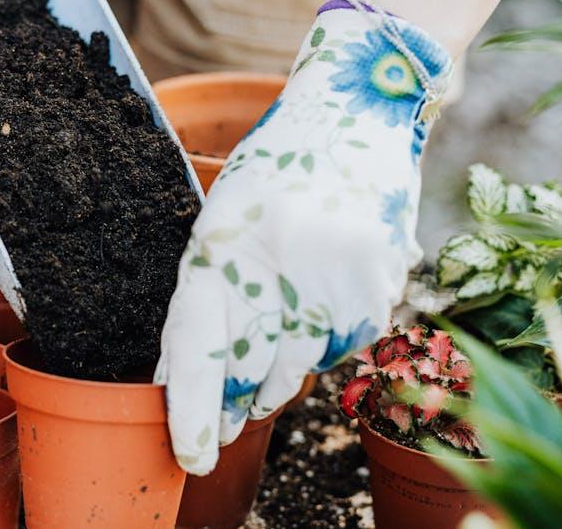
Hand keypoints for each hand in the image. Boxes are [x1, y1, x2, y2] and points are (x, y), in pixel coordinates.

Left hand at [154, 0, 452, 474]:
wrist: (360, 108)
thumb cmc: (278, 168)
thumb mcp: (224, 217)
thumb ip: (205, 294)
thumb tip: (184, 377)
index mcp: (221, 239)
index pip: (197, 342)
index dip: (190, 405)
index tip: (192, 452)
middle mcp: (278, 263)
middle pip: (249, 366)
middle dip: (231, 405)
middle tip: (221, 427)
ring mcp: (333, 277)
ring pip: (297, 367)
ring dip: (277, 374)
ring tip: (273, 343)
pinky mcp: (377, 286)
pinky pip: (339, 347)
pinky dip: (321, 341)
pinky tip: (318, 299)